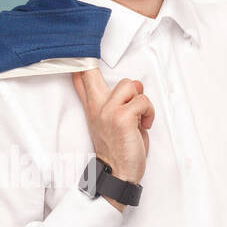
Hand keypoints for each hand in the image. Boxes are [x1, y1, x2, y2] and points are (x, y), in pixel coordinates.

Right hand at [70, 69, 153, 185]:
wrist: (119, 174)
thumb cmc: (119, 149)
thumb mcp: (110, 122)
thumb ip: (112, 102)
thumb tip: (130, 84)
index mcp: (92, 107)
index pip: (79, 78)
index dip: (78, 60)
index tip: (76, 53)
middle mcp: (96, 107)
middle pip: (92, 72)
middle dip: (100, 69)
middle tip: (117, 90)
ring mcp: (108, 111)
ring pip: (130, 84)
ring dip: (141, 100)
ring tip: (139, 116)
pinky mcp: (122, 117)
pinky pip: (143, 101)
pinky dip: (149, 113)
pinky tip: (144, 125)